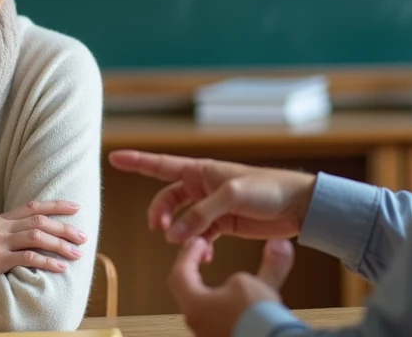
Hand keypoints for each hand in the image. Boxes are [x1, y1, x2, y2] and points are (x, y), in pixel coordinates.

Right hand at [0, 200, 87, 290]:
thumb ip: (6, 231)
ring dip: (60, 244)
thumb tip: (30, 233)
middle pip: (40, 221)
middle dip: (65, 228)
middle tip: (83, 236)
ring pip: (37, 237)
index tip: (75, 207)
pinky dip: (47, 261)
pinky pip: (27, 258)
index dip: (56, 205)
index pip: (33, 206)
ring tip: (77, 253)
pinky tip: (60, 267)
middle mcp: (1, 226)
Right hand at [108, 150, 315, 243]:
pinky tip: (203, 253)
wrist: (297, 206)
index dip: (137, 161)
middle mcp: (203, 186)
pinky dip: (196, 244)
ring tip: (184, 244)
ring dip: (178, 232)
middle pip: (167, 199)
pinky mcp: (224, 223)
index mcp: (201, 170)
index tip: (114, 158)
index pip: (161, 164)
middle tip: (161, 230)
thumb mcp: (231, 196)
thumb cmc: (267, 189)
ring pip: (181, 220)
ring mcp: (212, 205)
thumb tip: (173, 234)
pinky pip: (200, 235)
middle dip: (159, 213)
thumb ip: (201, 214)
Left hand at [169, 236, 293, 336]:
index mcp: (195, 305)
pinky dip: (219, 306)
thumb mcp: (255, 284)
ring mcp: (206, 333)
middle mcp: (196, 321)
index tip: (198, 243)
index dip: (188, 253)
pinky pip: (213, 320)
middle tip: (202, 256)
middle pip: (185, 290)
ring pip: (200, 307)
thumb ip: (267, 263)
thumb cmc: (255, 323)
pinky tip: (235, 306)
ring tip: (224, 282)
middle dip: (193, 269)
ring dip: (207, 290)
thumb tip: (279, 245)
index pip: (180, 273)